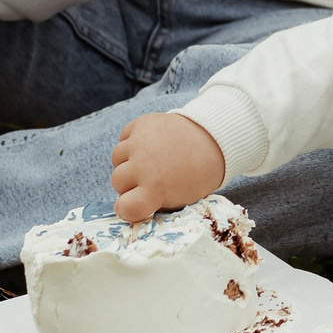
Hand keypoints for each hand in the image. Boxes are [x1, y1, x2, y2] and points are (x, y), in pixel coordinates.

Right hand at [110, 112, 227, 221]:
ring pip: (117, 158)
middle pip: (117, 182)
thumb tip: (132, 207)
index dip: (128, 209)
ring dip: (128, 162)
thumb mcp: (182, 198)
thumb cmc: (199, 174)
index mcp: (155, 189)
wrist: (216, 139)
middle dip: (129, 184)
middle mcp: (143, 166)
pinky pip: (124, 137)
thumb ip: (156, 202)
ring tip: (148, 161)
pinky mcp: (141, 124)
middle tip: (147, 179)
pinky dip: (131, 142)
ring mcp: (140, 143)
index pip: (124, 208)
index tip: (135, 204)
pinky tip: (148, 145)